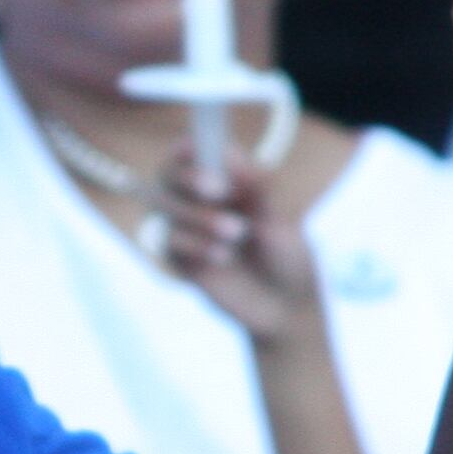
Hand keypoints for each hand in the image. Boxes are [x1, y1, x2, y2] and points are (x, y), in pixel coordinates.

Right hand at [148, 149, 333, 352]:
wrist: (285, 307)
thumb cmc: (287, 255)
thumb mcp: (282, 220)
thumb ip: (258, 188)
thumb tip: (234, 156)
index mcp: (225, 177)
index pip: (192, 149)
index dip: (189, 146)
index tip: (199, 149)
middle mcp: (199, 197)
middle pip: (168, 173)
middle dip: (190, 178)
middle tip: (219, 190)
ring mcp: (186, 227)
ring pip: (165, 205)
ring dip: (200, 216)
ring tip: (237, 234)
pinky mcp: (178, 257)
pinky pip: (169, 240)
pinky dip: (195, 245)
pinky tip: (222, 257)